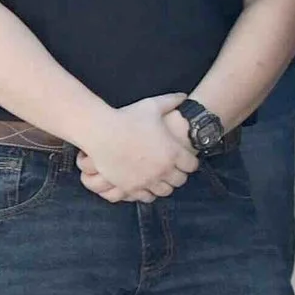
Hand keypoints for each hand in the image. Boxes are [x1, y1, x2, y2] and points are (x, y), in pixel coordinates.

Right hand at [78, 95, 199, 204]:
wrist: (102, 132)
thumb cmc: (128, 118)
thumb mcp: (153, 106)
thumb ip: (171, 101)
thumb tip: (183, 96)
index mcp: (173, 152)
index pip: (192, 166)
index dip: (190, 162)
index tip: (186, 159)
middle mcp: (163, 169)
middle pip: (180, 181)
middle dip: (179, 175)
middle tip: (174, 169)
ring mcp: (147, 181)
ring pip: (164, 192)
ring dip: (164, 185)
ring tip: (161, 178)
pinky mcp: (131, 188)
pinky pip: (146, 197)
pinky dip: (149, 192)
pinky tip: (147, 184)